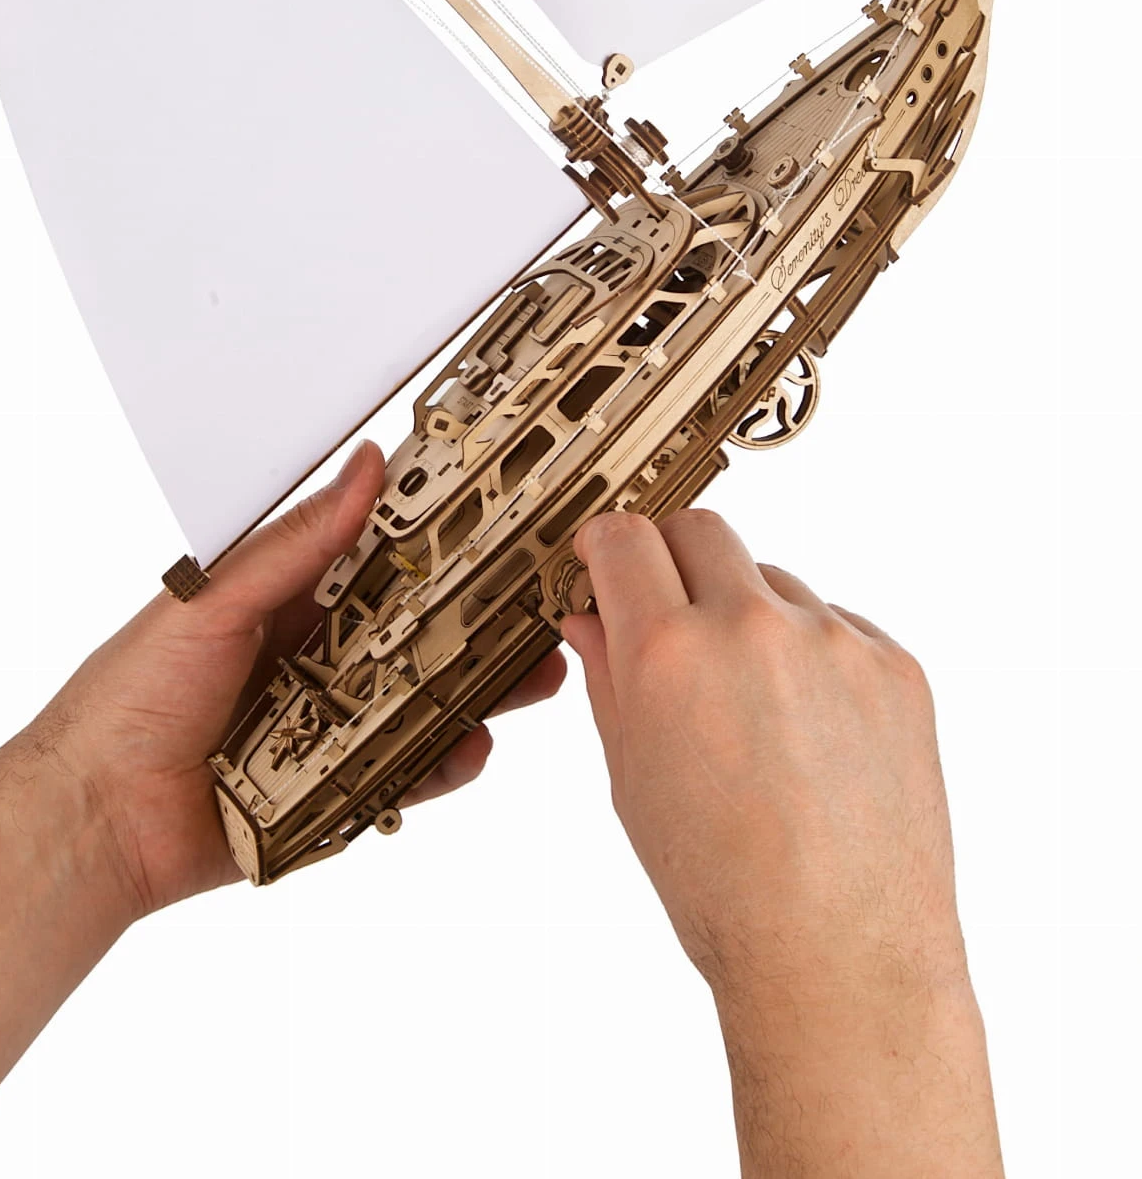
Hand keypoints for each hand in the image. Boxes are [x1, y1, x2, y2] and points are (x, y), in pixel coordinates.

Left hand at [20, 441, 565, 914]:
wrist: (92, 819)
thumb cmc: (127, 699)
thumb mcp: (214, 604)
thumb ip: (293, 547)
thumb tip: (362, 470)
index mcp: (285, 602)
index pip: (376, 560)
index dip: (435, 542)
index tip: (492, 518)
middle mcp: (313, 661)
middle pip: (413, 634)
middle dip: (476, 621)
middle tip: (536, 605)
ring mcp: (326, 729)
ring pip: (419, 704)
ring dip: (475, 690)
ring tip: (530, 677)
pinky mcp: (331, 793)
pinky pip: (402, 776)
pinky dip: (440, 764)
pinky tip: (470, 747)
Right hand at [563, 508, 1001, 1176]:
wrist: (841, 959)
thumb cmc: (727, 894)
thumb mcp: (633, 783)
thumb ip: (609, 681)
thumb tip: (594, 620)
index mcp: (669, 654)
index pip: (624, 537)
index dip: (605, 548)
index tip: (605, 562)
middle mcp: (751, 628)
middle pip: (701, 530)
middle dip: (673, 561)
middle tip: (670, 615)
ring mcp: (833, 643)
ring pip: (773, 582)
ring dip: (750, 618)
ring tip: (753, 714)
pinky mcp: (895, 667)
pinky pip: (838, 629)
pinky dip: (814, 660)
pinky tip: (810, 737)